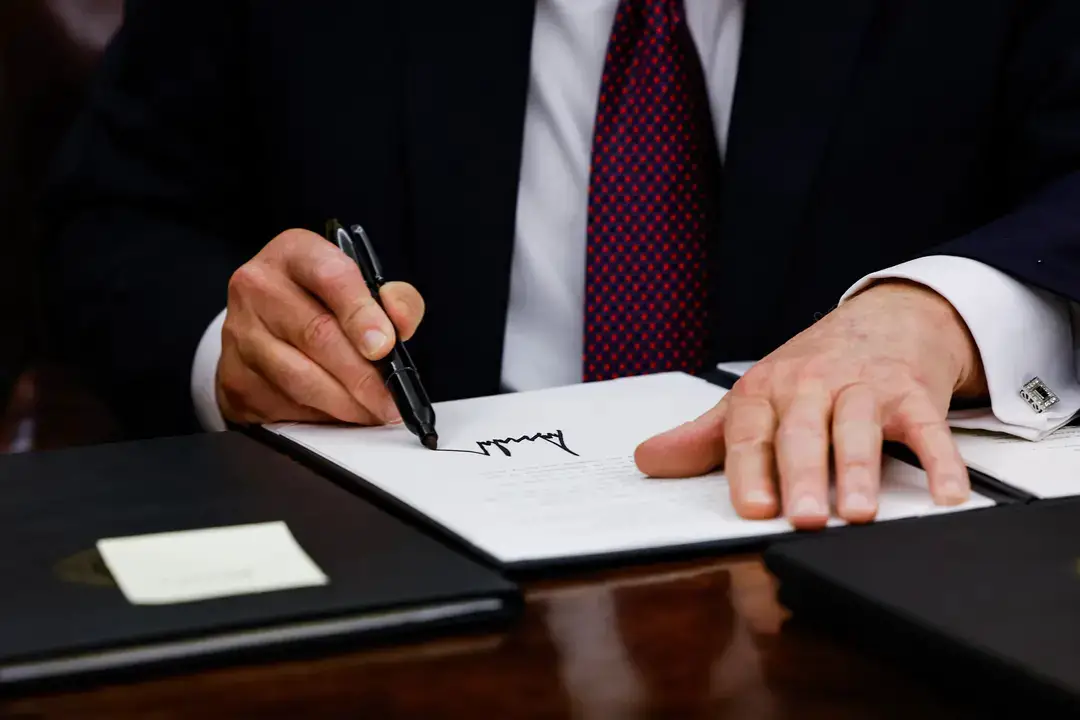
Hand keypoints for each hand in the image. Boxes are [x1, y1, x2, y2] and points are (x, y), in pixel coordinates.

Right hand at [217, 228, 424, 424]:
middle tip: (391, 398)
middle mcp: (258, 286)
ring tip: (375, 411)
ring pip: (300, 378)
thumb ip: (393, 299)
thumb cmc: (322, 302)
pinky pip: (284, 404)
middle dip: (363, 375)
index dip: (361, 314)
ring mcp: (240, 333)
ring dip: (346, 403)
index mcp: (295, 253)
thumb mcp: (361, 285)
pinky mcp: (235, 377)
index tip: (384, 346)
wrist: (265, 324)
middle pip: (317, 334)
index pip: (331, 277)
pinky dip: (321, 416)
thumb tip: (400, 323)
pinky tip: (343, 415)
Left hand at [634, 281, 988, 529]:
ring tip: (860, 513)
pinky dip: (941, 461)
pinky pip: (928, 428)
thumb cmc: (810, 369)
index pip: (750, 432)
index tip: (752, 507)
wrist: (883, 318)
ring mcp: (863, 387)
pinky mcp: (912, 394)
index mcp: (765, 390)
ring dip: (859, 468)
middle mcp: (811, 385)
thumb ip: (704, 437)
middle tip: (804, 517)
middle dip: (803, 474)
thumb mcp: (754, 397)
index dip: (749, 470)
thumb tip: (647, 460)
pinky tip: (946, 495)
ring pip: (859, 426)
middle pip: (803, 430)